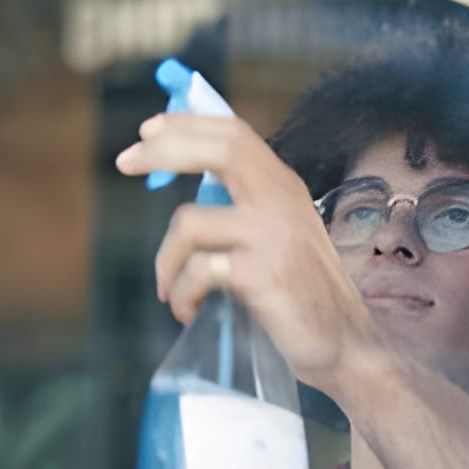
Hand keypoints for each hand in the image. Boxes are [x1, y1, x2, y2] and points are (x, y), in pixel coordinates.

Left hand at [114, 113, 384, 392]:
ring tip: (169, 290)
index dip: (186, 125)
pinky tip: (187, 312)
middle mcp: (281, 201)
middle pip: (218, 150)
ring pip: (189, 224)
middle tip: (123, 162)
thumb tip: (186, 191)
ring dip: (165, 262)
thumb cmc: (302, 295)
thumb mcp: (279, 236)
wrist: (344, 344)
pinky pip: (197, 273)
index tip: (147, 129)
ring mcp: (272, 236)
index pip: (234, 134)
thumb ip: (244, 209)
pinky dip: (181, 296)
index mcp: (284, 187)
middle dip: (163, 150)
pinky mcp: (262, 274)